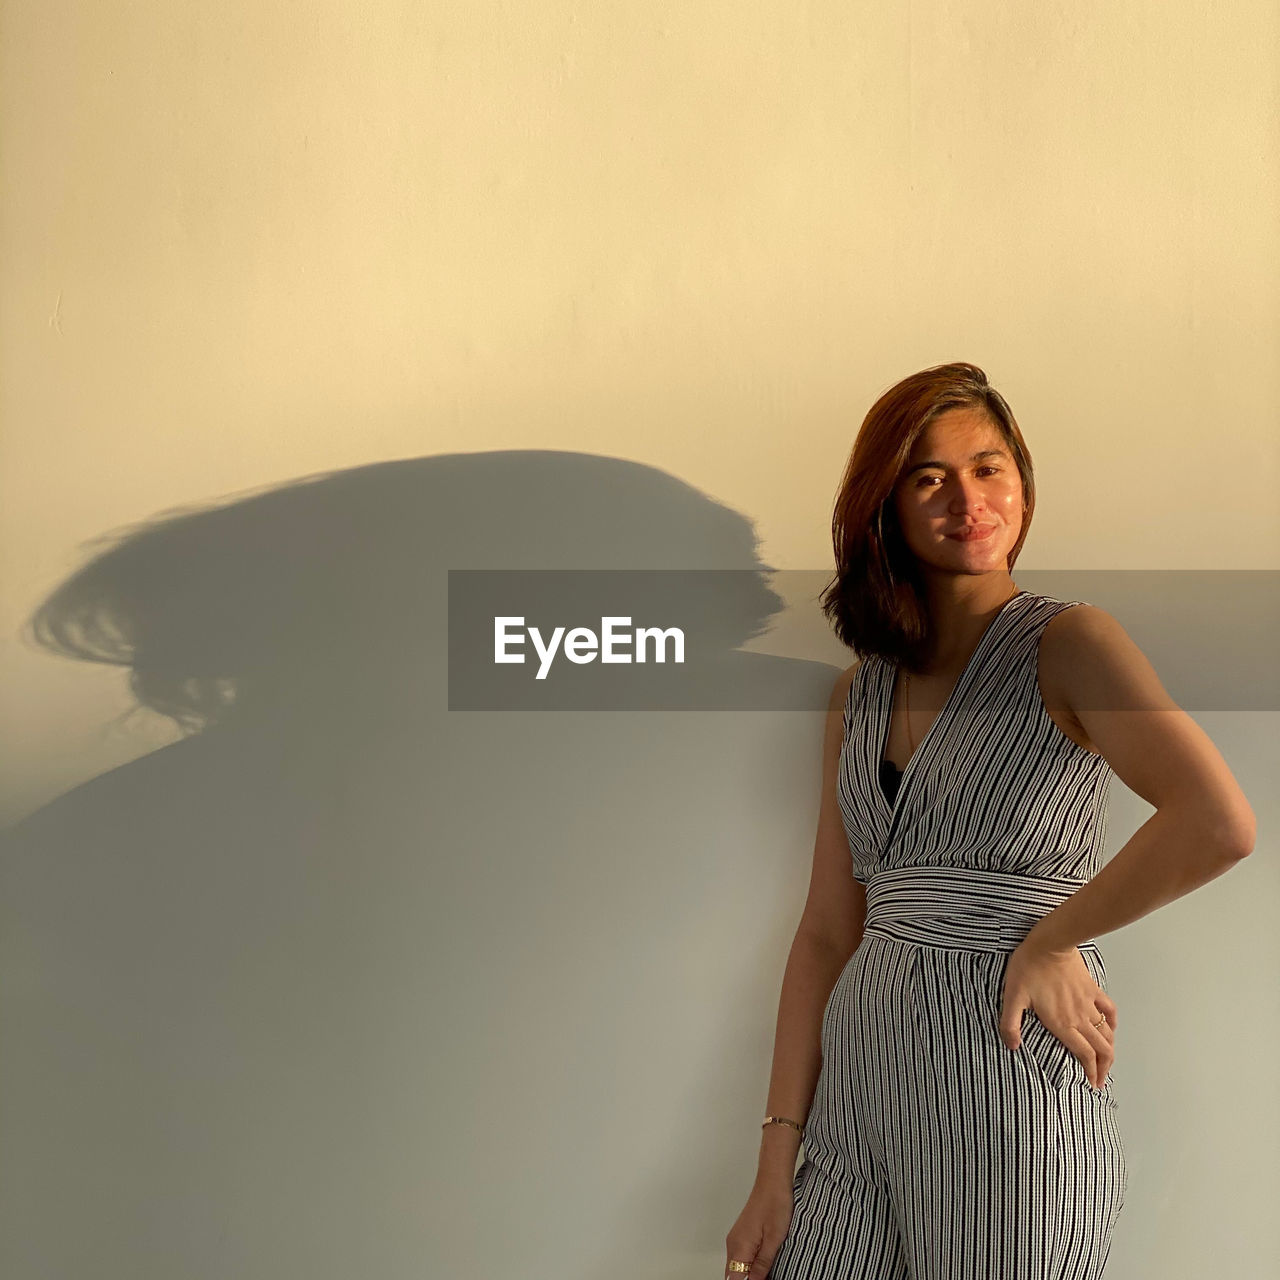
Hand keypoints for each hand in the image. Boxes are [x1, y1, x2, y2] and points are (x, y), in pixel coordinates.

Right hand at [724, 1176, 794, 1279]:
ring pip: (737, 1267)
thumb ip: (762, 1264)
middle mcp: (733, 1243)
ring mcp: (736, 1238)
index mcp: (739, 1246)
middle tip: (767, 1276)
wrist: (773, 1181)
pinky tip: (763, 1266)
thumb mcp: (774, 1239)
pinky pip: (741, 1258)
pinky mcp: (742, 1235)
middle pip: (734, 1275)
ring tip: (767, 1273)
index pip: (735, 1279)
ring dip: (748, 1275)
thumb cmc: (775, 1203)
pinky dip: (749, 1266)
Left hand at [999, 936, 1116, 1089]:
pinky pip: (1109, 1010)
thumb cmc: (1030, 967)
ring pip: (1107, 1034)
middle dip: (1103, 1068)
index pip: (1084, 1055)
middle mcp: (1080, 1017)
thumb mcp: (1012, 997)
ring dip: (1110, 1050)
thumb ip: (1010, 1024)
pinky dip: (1113, 1023)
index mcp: (1062, 1023)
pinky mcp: (1092, 989)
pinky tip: (1111, 1028)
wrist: (1050, 943)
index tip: (1092, 1084)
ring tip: (1107, 1061)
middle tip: (1100, 1080)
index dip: (1091, 1072)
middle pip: (1100, 1049)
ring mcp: (1089, 1004)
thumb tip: (1011, 1045)